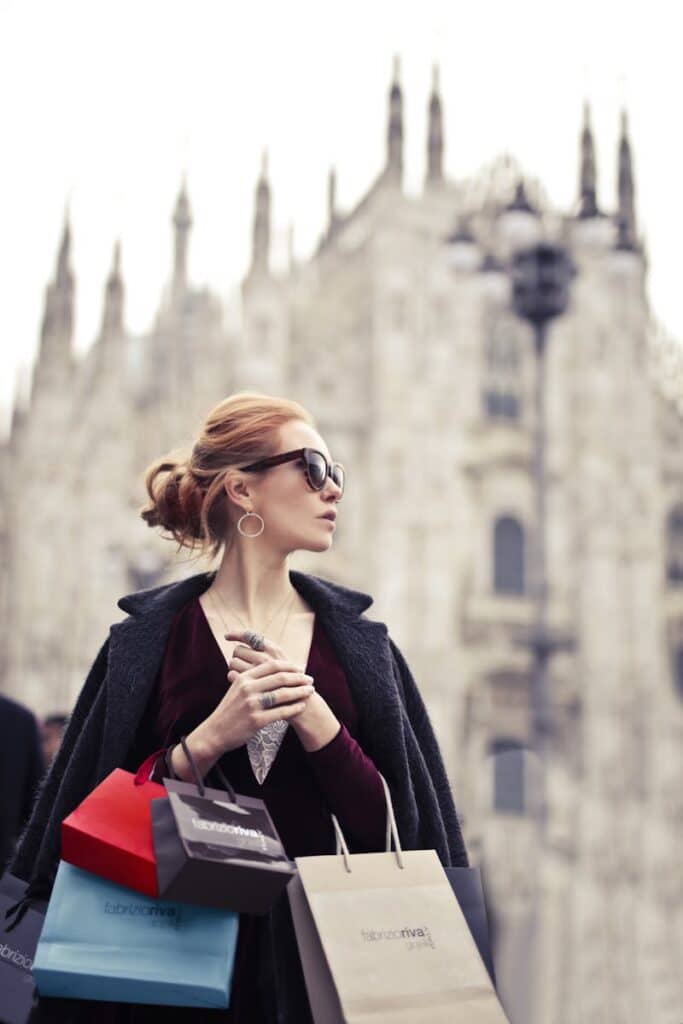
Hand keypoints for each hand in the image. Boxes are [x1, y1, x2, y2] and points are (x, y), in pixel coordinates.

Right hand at [199, 629, 315, 758]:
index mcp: (244, 678)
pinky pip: (281, 712)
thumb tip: (275, 669)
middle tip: (310, 679)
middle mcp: (248, 689)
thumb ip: (253, 678)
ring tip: (310, 691)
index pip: (271, 666)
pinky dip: (294, 708)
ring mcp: (252, 705)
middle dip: (298, 677)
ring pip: (283, 694)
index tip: (300, 668)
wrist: (216, 732)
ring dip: (300, 692)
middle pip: (280, 678)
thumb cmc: (230, 709)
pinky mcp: (256, 721)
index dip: (289, 666)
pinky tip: (302, 706)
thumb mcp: (237, 688)